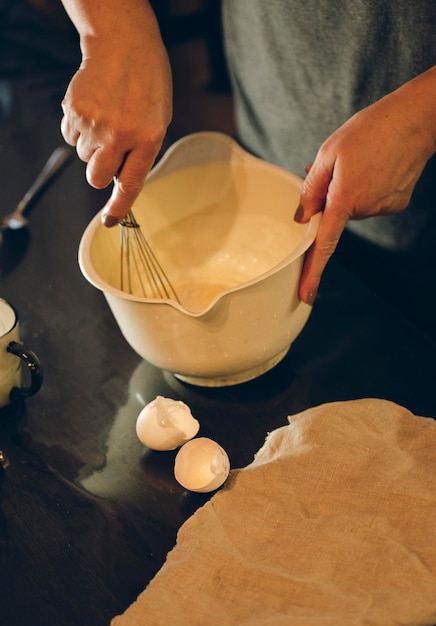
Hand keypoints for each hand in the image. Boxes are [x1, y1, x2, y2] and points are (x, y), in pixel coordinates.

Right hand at [60, 2, 171, 225]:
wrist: (123, 44)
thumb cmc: (147, 85)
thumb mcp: (158, 122)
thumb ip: (141, 152)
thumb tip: (120, 180)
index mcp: (148, 138)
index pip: (131, 184)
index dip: (119, 207)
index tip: (110, 222)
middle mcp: (120, 134)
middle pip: (97, 178)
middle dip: (100, 174)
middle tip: (109, 155)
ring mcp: (94, 122)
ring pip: (84, 157)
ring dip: (92, 147)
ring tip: (106, 119)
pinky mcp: (74, 110)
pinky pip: (70, 137)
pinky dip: (79, 130)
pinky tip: (93, 111)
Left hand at [295, 68, 435, 303]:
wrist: (416, 120)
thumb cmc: (368, 130)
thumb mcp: (329, 152)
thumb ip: (312, 188)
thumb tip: (302, 219)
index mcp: (344, 198)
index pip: (324, 244)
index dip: (313, 272)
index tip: (306, 296)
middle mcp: (365, 209)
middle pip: (336, 215)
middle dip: (330, 197)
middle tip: (338, 167)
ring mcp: (383, 209)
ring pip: (353, 208)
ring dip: (349, 190)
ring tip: (361, 161)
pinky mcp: (395, 205)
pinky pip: (371, 203)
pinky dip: (368, 189)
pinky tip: (376, 168)